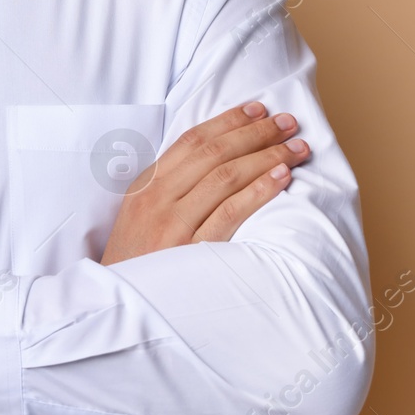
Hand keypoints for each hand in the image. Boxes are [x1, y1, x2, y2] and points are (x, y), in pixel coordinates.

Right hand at [100, 102, 308, 264]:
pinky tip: (281, 179)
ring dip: (266, 157)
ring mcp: (173, 224)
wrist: (118, 305)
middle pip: (213, 153)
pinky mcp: (191, 252)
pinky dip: (258, 192)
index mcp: (146, 186)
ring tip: (296, 149)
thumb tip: (215, 161)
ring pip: (225, 177)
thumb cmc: (136, 262)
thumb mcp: (139, 217)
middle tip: (289, 123)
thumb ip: (169, 188)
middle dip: (256, 132)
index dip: (228, 121)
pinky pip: (230, 213)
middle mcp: (158, 199)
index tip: (259, 110)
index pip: (192, 141)